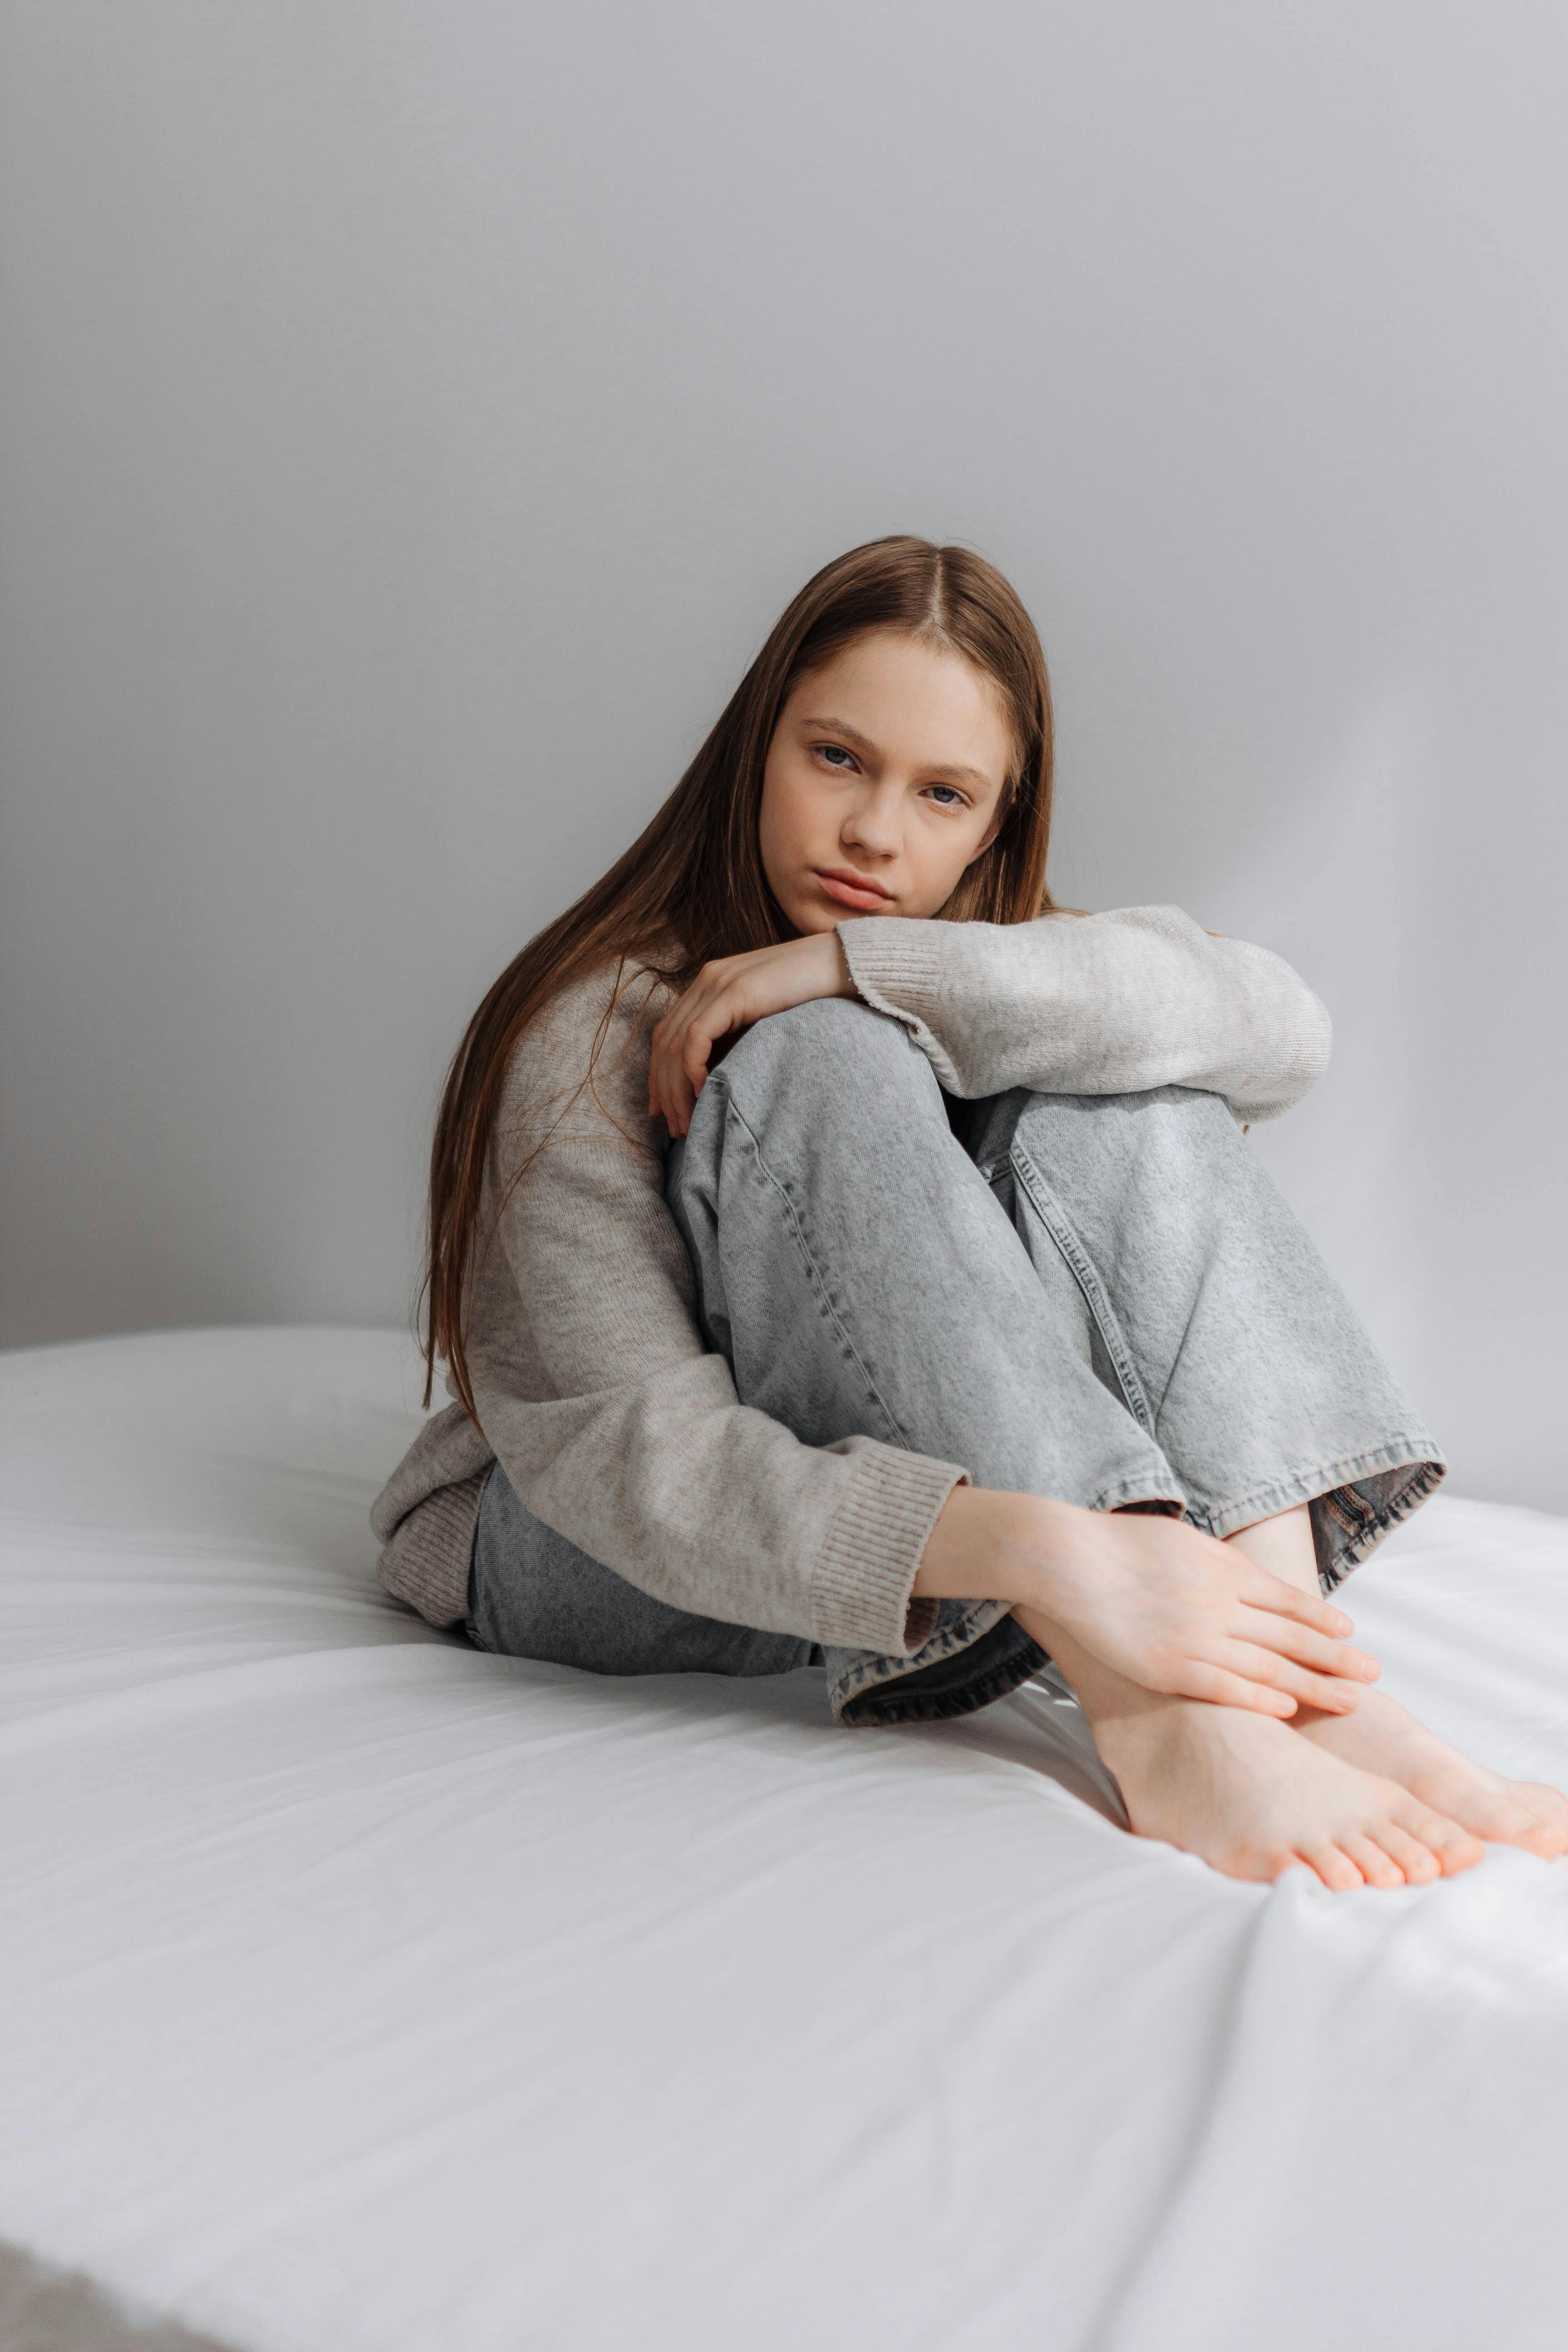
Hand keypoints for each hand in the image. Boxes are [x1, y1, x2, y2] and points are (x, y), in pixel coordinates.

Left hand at [648, 934, 854, 1135]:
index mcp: (710, 984)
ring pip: (676, 1043)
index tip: (664, 1111)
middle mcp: (706, 980)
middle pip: (665, 1042)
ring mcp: (717, 983)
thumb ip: (736, 1042)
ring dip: (677, 1089)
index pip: (667, 1035)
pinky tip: (704, 1094)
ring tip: (687, 1122)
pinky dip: (693, 1069)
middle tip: (675, 1128)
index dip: (659, 1076)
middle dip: (664, 1090)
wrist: (843, 965)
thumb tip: (713, 1084)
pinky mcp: (734, 991)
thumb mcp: (763, 1023)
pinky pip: (697, 1037)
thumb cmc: (812, 997)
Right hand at [917, 1488, 1378, 1716]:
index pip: (1288, 1600)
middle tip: (1374, 1673)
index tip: (1351, 1633)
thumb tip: (1243, 1577)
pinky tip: (1288, 1709)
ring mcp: (1197, 1636)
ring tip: (1350, 1700)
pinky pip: (1227, 1688)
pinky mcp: (1170, 1667)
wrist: (1067, 1558)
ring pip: (1270, 1667)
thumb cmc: (1116, 1545)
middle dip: (1336, 1656)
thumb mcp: (1180, 1541)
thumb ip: (1217, 1562)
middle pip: (1292, 1636)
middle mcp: (1219, 1602)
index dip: (1322, 1618)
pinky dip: (1262, 1699)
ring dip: (1315, 1685)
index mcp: (1223, 1569)